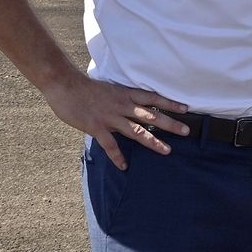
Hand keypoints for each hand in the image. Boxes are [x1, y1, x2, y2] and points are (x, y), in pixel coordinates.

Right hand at [42, 74, 188, 170]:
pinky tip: (124, 166)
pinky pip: (110, 145)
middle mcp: (123, 105)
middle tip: (186, 131)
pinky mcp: (96, 127)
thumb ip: (121, 98)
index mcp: (126, 94)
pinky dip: (117, 156)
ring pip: (137, 131)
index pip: (153, 98)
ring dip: (153, 141)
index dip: (170, 103)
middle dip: (170, 123)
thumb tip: (131, 105)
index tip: (186, 109)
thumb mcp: (110, 89)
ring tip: (167, 150)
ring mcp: (110, 117)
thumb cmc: (85, 87)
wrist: (65, 84)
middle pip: (151, 115)